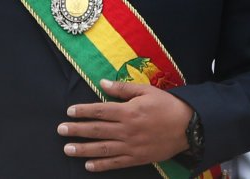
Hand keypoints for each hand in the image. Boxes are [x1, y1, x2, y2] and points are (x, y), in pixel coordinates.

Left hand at [58, 78, 193, 171]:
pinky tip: (88, 165)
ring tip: (67, 149)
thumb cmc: (166, 105)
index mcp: (128, 111)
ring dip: (83, 149)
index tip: (69, 112)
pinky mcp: (138, 158)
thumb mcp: (145, 90)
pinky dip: (101, 165)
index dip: (83, 111)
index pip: (100, 111)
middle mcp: (127, 129)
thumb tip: (102, 83)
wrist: (188, 127)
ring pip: (102, 149)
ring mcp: (131, 146)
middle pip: (97, 130)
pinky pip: (116, 163)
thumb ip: (122, 89)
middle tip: (60, 130)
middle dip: (77, 130)